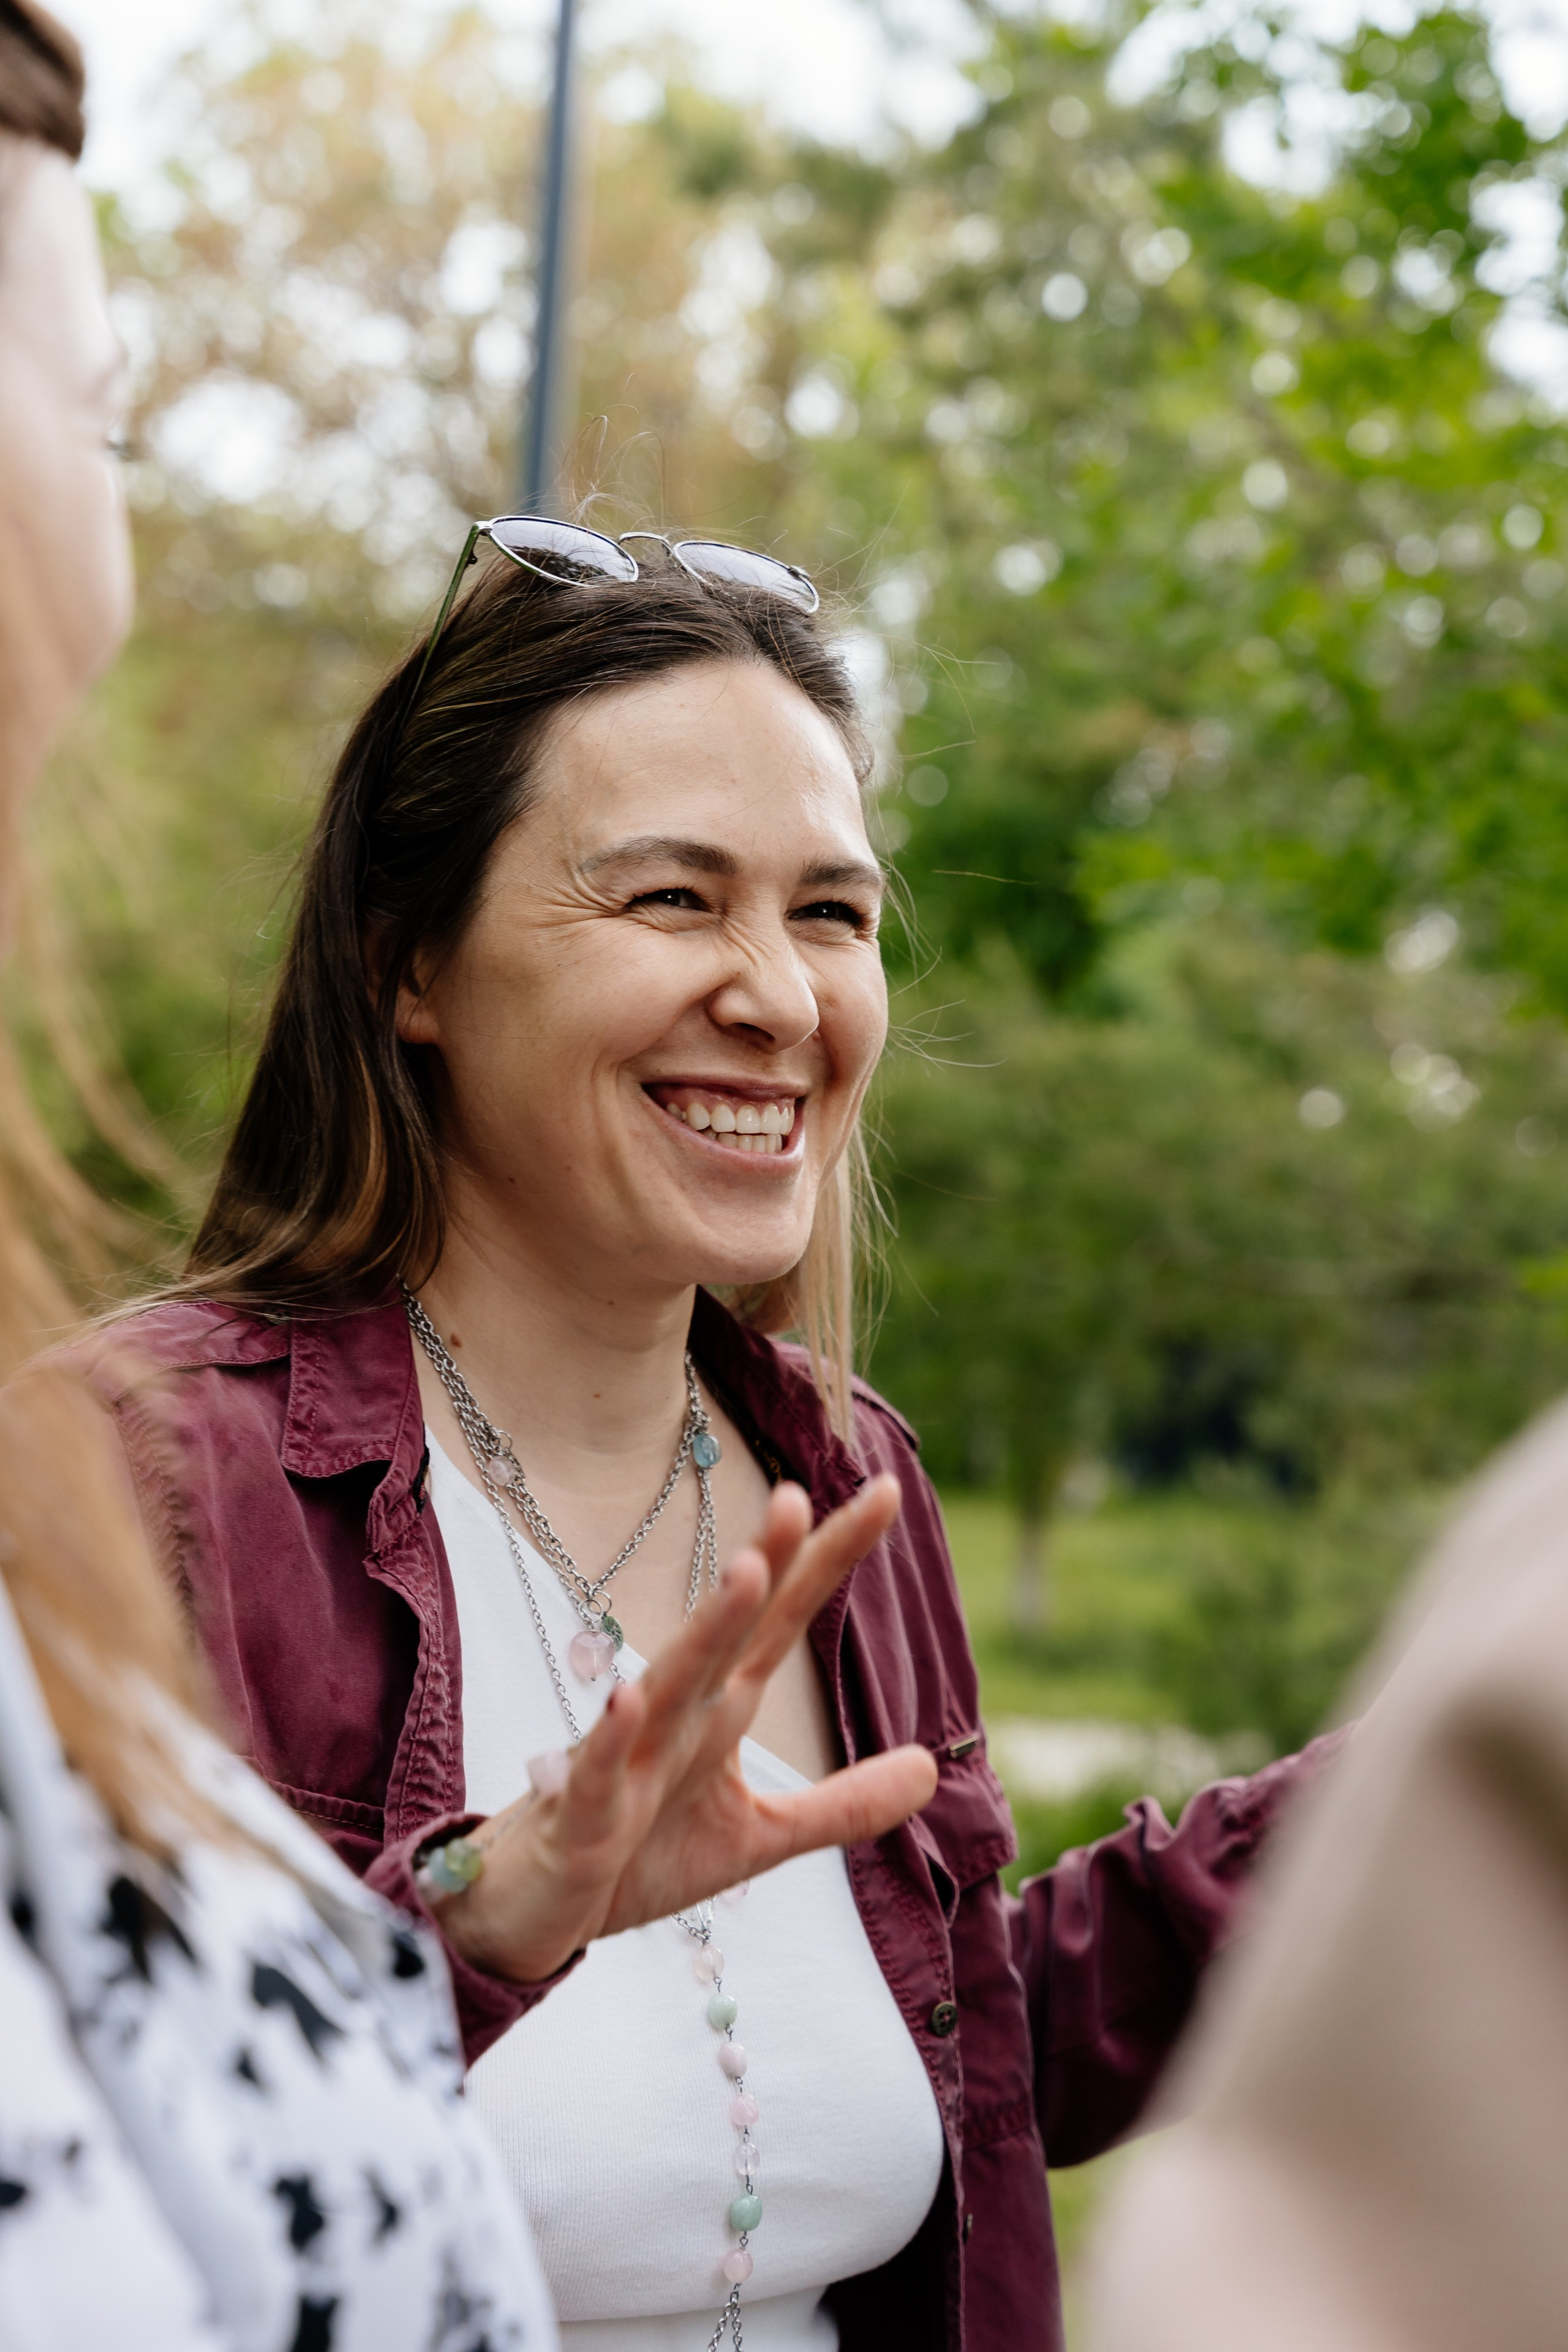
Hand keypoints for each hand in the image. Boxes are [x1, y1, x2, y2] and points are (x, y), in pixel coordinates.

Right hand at [431, 1474, 937, 1983]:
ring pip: (671, 1682)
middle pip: (730, 1630)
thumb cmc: (640, 1853)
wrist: (537, 1907)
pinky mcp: (582, 1814)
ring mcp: (626, 1757)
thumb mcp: (759, 1836)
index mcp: (720, 1708)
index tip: (887, 1490)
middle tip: (798, 1496)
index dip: (832, 1557)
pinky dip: (612, 1732)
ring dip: (706, 1629)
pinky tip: (630, 1694)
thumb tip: (935, 1766)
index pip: (785, 1619)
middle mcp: (677, 1714)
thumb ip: (844, 1804)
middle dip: (763, 1565)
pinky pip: (597, 1767)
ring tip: (745, 1574)